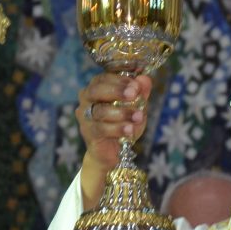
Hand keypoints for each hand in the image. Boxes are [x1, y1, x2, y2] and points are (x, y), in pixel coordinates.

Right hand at [76, 73, 152, 207]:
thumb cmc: (124, 123)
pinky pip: (101, 129)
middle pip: (96, 90)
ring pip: (100, 111)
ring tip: (138, 117)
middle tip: (134, 95)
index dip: (120, 80)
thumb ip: (141, 93)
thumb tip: (145, 79)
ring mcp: (85, 117)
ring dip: (121, 113)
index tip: (137, 86)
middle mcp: (86, 100)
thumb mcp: (136, 107)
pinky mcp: (88, 133)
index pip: (103, 78)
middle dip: (116, 91)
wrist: (115, 151)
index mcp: (97, 88)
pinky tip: (130, 130)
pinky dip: (117, 128)